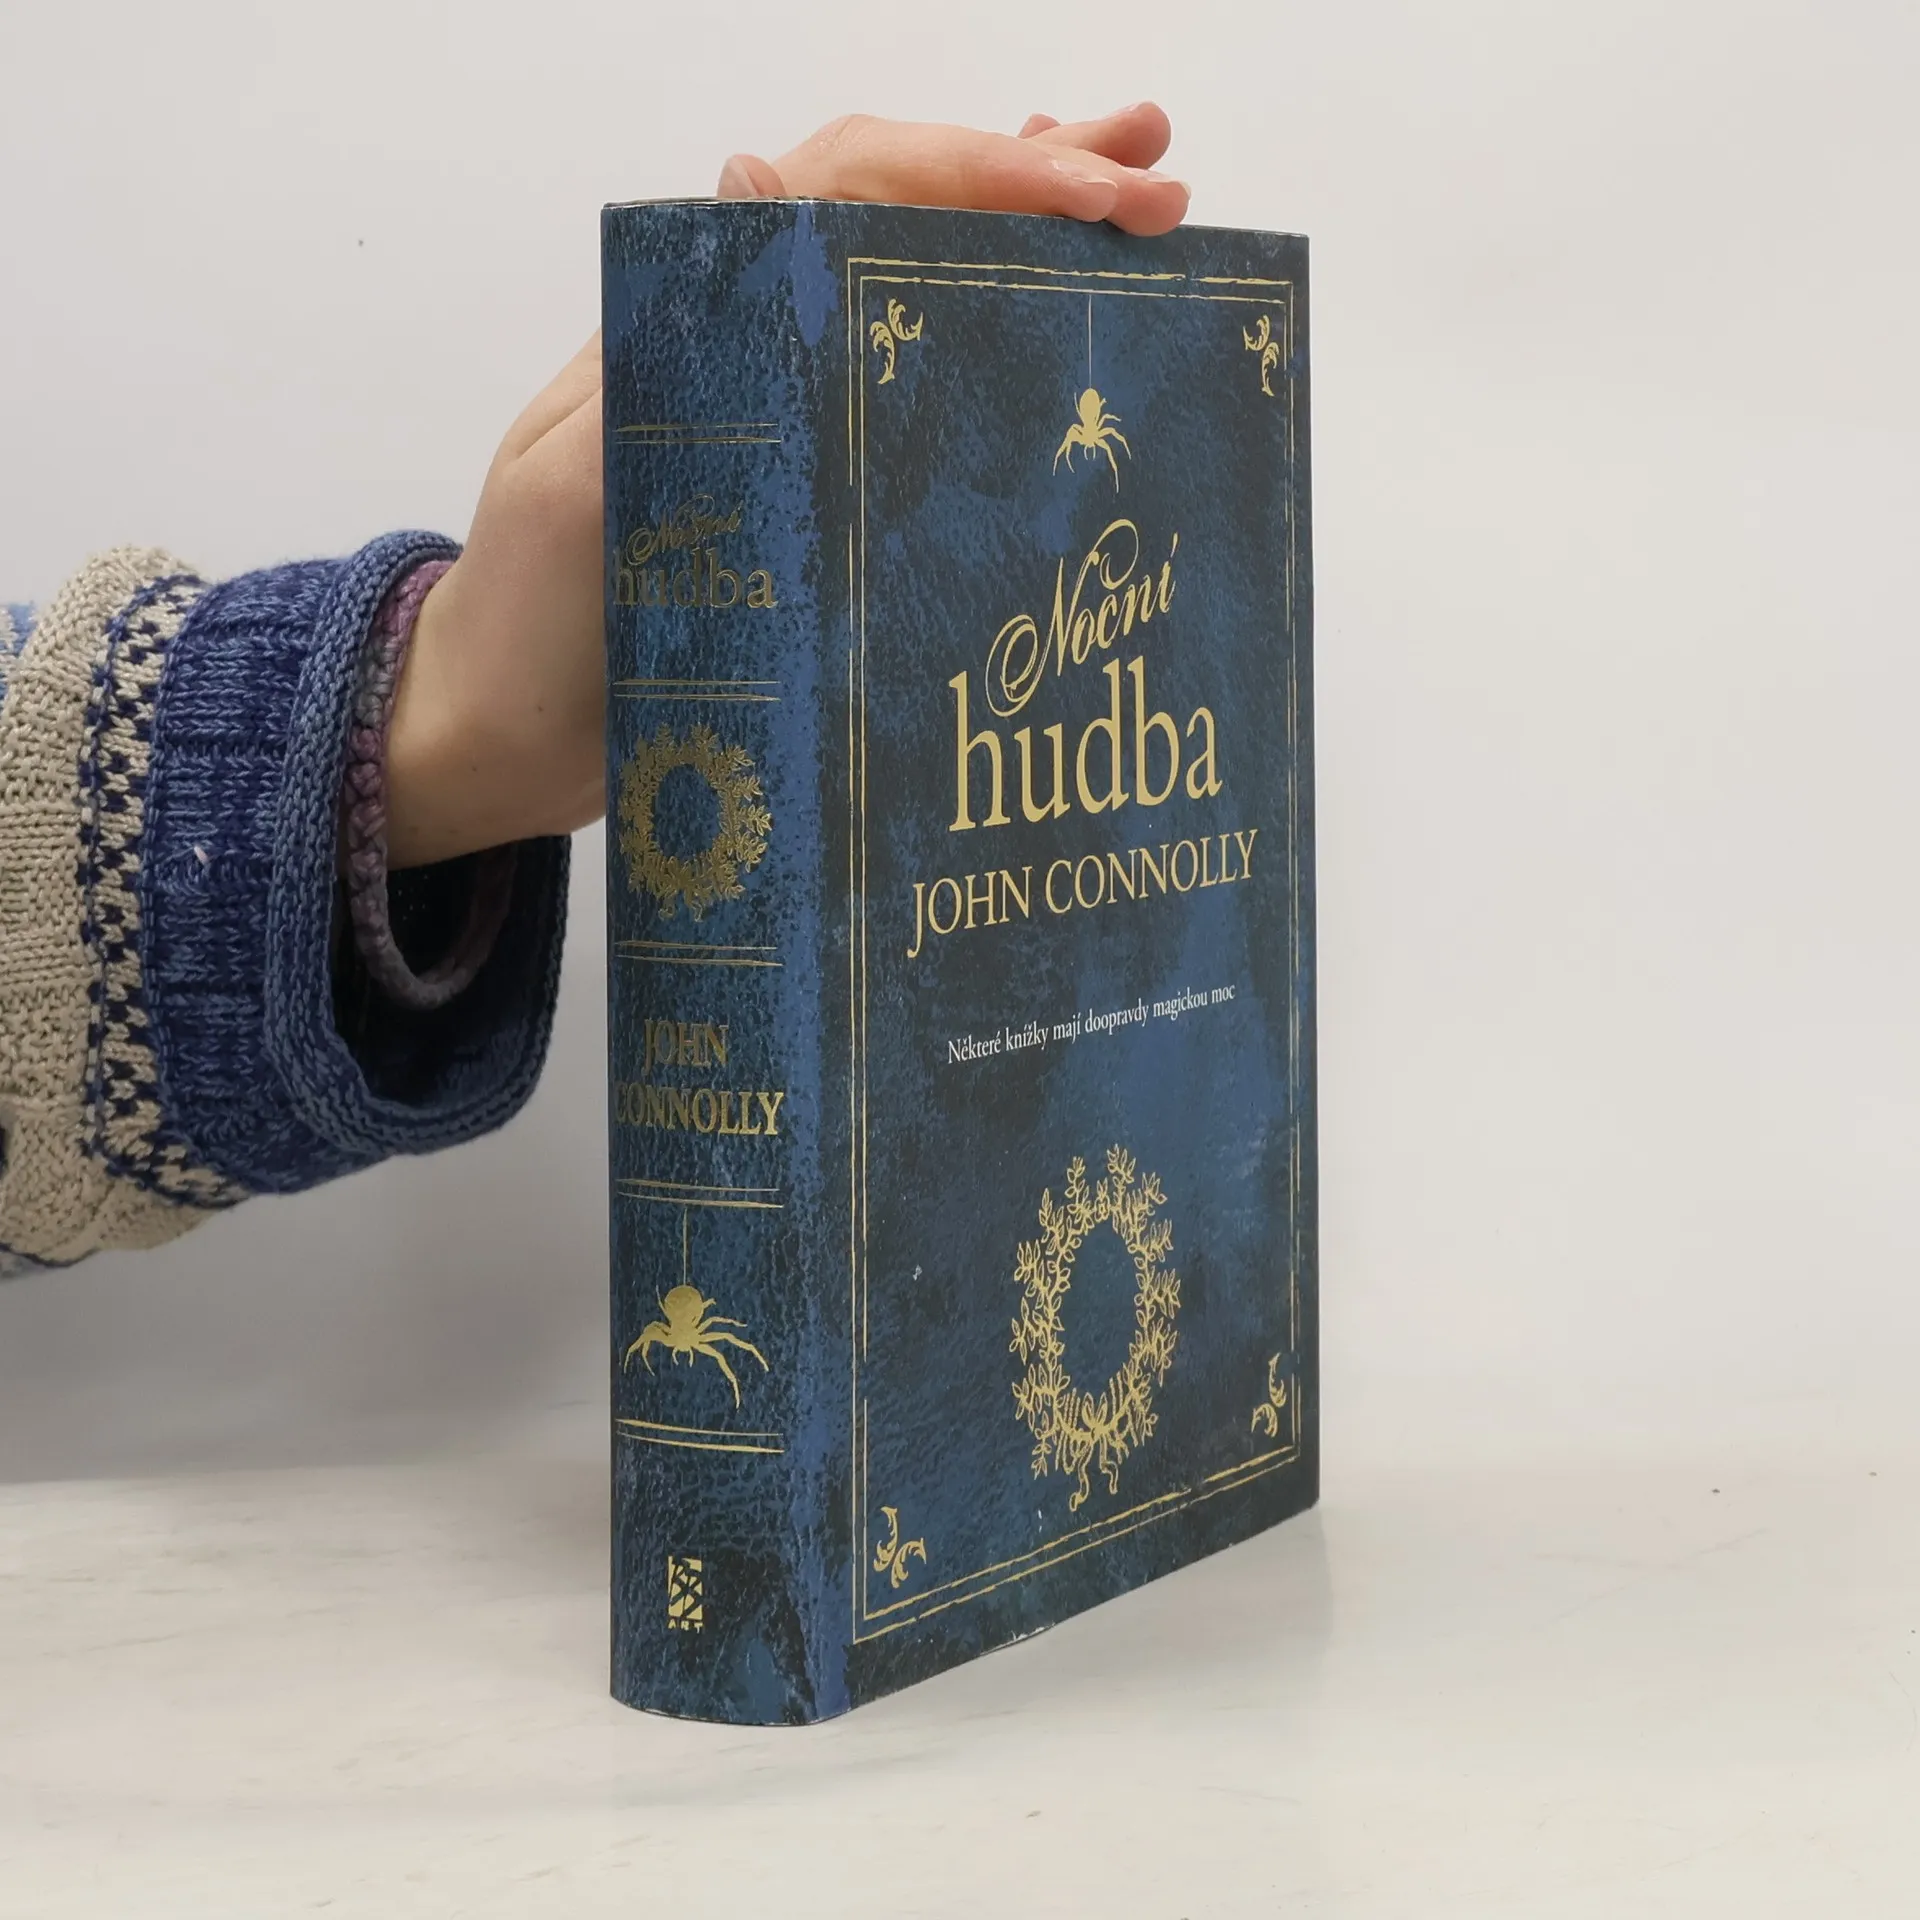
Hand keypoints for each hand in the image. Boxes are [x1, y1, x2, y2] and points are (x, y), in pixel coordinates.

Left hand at [385, 104, 1187, 867]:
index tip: (1091, 195)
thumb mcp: (579, 482)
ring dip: (1027, 240)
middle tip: (1159, 184)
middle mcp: (749, 339)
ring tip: (1146, 213)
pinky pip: (907, 387)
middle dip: (1033, 183)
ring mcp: (782, 408)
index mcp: (694, 316)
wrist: (499, 731)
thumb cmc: (527, 620)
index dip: (978, 175)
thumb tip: (748, 182)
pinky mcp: (804, 483)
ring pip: (914, 284)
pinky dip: (988, 344)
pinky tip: (1056, 334)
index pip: (851, 190)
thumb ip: (664, 348)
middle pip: (900, 212)